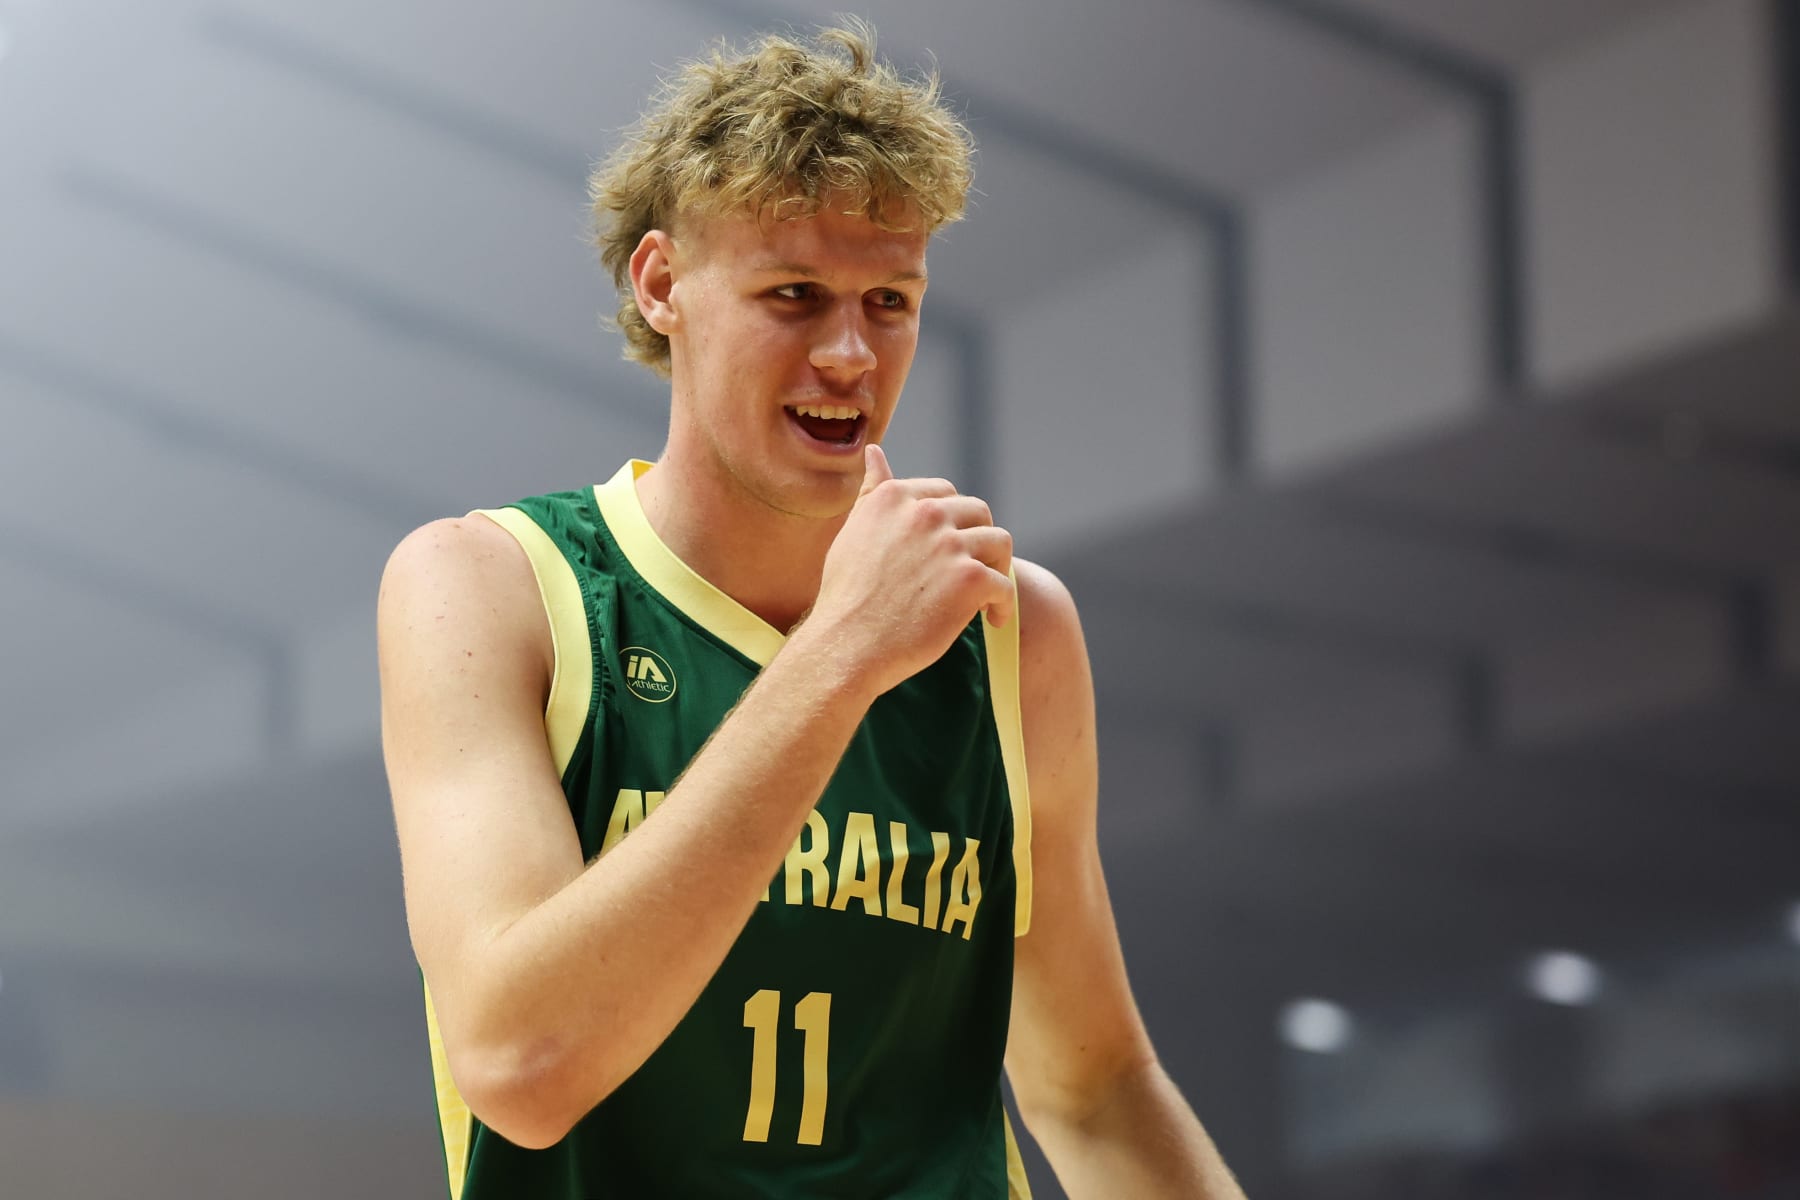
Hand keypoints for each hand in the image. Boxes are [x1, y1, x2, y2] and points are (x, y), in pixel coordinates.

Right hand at [797, 444, 1014, 697]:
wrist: (847, 645)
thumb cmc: (847, 596)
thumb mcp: (853, 531)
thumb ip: (873, 492)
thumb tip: (874, 452)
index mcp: (895, 497)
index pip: (944, 492)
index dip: (952, 522)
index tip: (947, 549)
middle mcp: (924, 513)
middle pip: (978, 511)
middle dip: (978, 540)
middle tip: (970, 571)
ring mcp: (950, 545)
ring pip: (999, 542)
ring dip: (996, 567)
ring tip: (984, 594)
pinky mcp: (970, 580)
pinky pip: (1004, 584)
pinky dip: (1003, 604)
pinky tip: (992, 620)